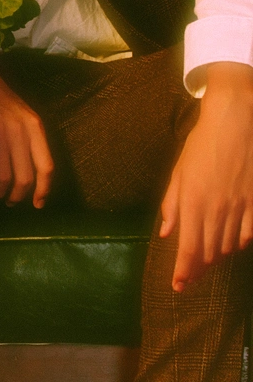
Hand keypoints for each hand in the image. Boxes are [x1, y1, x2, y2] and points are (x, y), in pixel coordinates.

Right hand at [0, 56, 53, 206]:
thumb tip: (36, 175)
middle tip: (11, 202)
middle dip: (17, 196)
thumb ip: (32, 142)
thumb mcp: (25, 116)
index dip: (43, 190)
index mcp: (35, 127)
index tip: (38, 204)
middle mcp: (19, 131)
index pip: (45, 166)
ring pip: (3, 176)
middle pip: (24, 176)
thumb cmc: (2, 99)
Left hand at [160, 62, 252, 290]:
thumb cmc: (201, 145)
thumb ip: (172, 204)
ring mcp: (237, 208)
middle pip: (207, 253)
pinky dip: (237, 243)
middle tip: (189, 277)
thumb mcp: (179, 171)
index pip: (188, 249)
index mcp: (192, 201)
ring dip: (215, 256)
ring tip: (206, 258)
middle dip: (196, 269)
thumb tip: (166, 232)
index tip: (179, 286)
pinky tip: (230, 242)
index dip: (184, 272)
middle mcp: (215, 210)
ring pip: (227, 247)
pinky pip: (247, 236)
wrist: (232, 124)